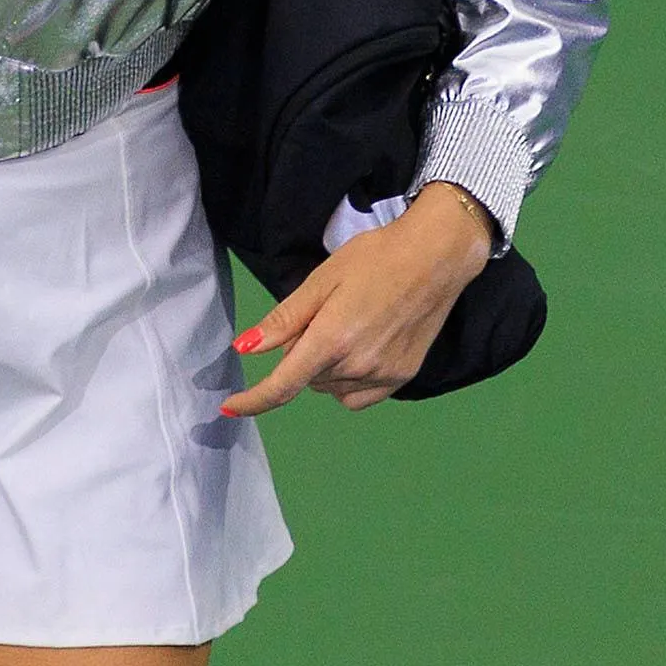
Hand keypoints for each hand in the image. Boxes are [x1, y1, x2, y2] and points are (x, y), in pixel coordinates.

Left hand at [220, 182, 496, 415]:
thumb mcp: (323, 279)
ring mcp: (384, 375)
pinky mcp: (403, 377)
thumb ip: (284, 319)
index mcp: (332, 339)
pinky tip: (360, 352)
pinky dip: (347, 382)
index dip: (252, 401)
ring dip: (324, 369)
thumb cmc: (375, 258)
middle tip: (319, 318)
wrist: (436, 257)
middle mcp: (358, 365)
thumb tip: (245, 348)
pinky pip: (358, 396)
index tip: (229, 407)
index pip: (282, 385)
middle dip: (300, 356)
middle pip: (307, 379)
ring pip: (331, 388)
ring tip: (346, 326)